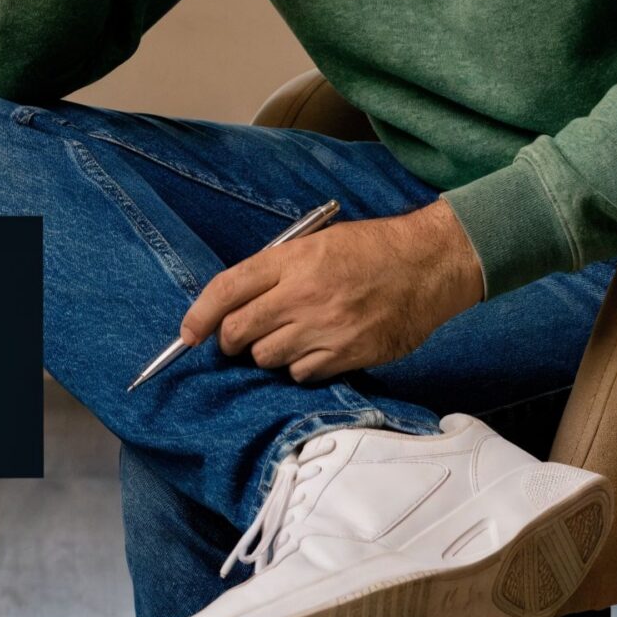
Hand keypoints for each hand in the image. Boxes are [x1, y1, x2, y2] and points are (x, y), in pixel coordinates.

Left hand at [178, 200, 483, 382]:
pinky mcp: (346, 354)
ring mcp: (324, 328)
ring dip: (268, 353)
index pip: (226, 290)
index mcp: (292, 259)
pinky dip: (300, 367)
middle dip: (230, 340)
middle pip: (238, 332)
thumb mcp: (317, 242)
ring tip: (291, 336)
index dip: (198, 316)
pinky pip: (300, 374)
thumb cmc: (372, 249)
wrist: (428, 265)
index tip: (188, 333)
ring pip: (265, 358)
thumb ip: (275, 272)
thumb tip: (233, 305)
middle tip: (240, 338)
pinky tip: (318, 348)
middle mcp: (302, 294)